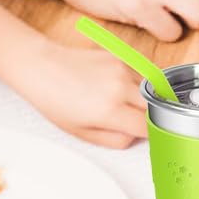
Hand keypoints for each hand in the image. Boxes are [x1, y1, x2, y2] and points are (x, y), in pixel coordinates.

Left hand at [15, 43, 148, 148]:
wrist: (43, 69)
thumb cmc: (56, 102)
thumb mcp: (82, 133)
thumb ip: (115, 140)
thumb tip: (137, 136)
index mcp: (109, 111)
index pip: (148, 125)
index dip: (149, 133)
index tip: (145, 135)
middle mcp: (120, 88)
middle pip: (155, 106)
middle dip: (149, 116)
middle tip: (135, 120)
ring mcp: (122, 70)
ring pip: (150, 89)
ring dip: (143, 99)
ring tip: (121, 103)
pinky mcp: (121, 58)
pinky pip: (139, 75)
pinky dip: (134, 85)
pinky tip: (115, 87)